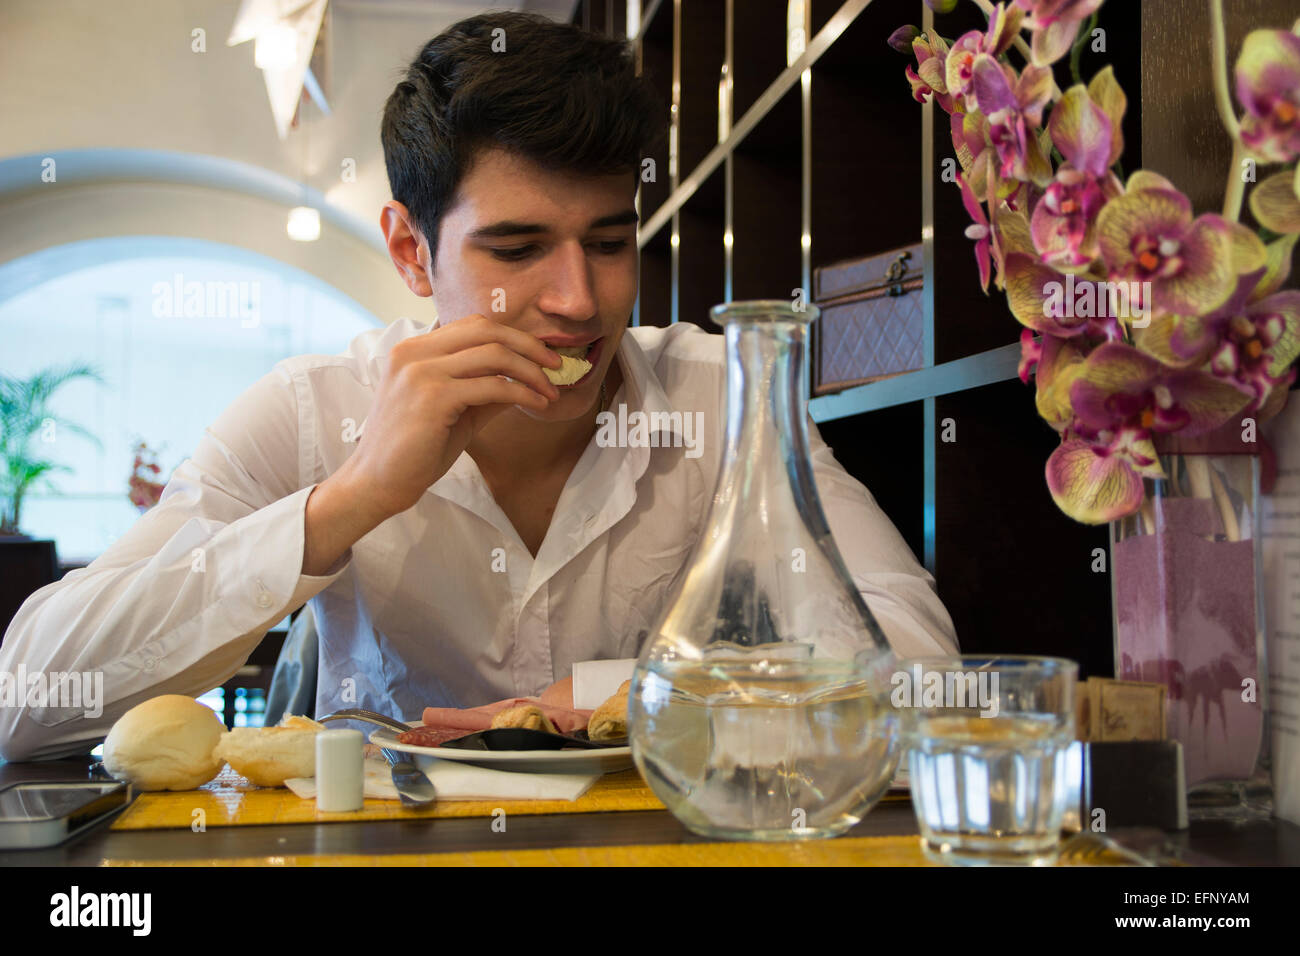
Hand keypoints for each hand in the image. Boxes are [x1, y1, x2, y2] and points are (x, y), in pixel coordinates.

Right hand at [339, 314, 562, 519]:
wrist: (377, 483)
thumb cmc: (414, 450)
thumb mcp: (455, 411)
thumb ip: (484, 390)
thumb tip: (526, 379)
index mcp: (414, 348)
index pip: (473, 326)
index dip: (513, 336)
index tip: (540, 356)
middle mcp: (414, 351)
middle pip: (486, 330)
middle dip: (529, 345)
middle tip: (556, 366)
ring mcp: (421, 371)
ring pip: (494, 354)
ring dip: (531, 371)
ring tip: (550, 391)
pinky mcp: (433, 396)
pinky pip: (493, 386)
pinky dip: (522, 393)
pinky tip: (537, 404)